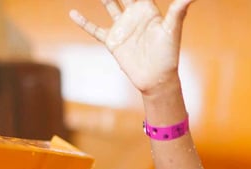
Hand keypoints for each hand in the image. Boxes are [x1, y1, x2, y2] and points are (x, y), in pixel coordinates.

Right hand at [70, 0, 198, 94]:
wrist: (157, 79)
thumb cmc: (169, 55)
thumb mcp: (173, 30)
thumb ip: (178, 10)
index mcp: (148, 9)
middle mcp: (134, 15)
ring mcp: (122, 27)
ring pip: (108, 5)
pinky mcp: (113, 41)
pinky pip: (95, 29)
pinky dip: (83, 22)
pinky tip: (72, 13)